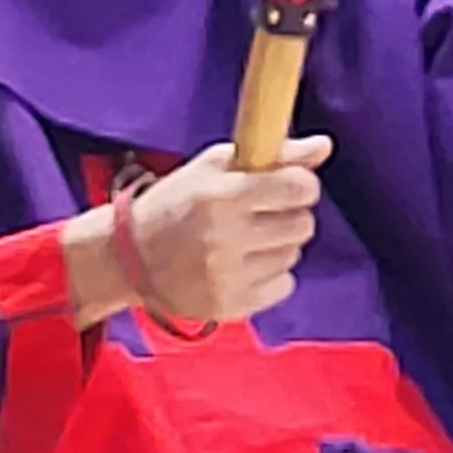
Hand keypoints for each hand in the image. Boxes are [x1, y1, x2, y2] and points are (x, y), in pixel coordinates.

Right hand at [72, 138, 329, 329]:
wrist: (128, 257)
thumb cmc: (175, 203)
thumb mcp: (213, 168)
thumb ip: (273, 156)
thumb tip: (324, 145)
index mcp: (220, 196)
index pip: (298, 189)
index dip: (301, 185)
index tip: (288, 186)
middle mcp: (225, 237)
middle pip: (302, 225)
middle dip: (289, 215)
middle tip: (263, 214)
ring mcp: (228, 276)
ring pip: (292, 255)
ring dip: (278, 245)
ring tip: (246, 240)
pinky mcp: (230, 306)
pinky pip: (283, 286)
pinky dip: (270, 275)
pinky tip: (243, 266)